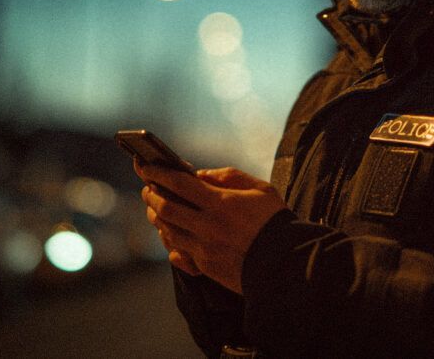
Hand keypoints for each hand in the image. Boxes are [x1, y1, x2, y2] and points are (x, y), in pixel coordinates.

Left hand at [136, 163, 287, 293]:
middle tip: (148, 188)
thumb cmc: (276, 221)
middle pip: (166, 209)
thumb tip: (202, 174)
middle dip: (151, 196)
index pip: (179, 184)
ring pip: (168, 232)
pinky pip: (178, 254)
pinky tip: (170, 235)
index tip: (145, 166)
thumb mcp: (261, 189)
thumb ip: (231, 177)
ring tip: (155, 208)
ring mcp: (205, 249)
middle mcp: (208, 226)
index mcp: (221, 204)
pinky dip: (170, 242)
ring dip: (157, 218)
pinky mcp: (206, 267)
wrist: (288, 262)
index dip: (158, 173)